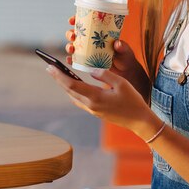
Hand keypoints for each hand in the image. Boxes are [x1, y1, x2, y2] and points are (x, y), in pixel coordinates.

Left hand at [46, 65, 160, 139]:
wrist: (139, 121)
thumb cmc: (133, 101)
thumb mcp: (121, 83)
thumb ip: (104, 74)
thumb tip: (91, 70)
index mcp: (95, 97)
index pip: (72, 84)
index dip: (59, 75)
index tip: (50, 66)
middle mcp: (90, 105)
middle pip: (69, 90)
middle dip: (58, 78)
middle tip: (49, 67)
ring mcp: (92, 110)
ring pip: (73, 96)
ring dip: (65, 85)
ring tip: (60, 74)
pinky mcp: (96, 112)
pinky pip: (79, 101)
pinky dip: (73, 92)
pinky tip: (75, 86)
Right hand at [64, 16, 150, 101]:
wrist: (126, 72)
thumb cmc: (126, 57)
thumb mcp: (126, 50)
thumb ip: (123, 47)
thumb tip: (118, 43)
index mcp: (99, 33)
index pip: (85, 23)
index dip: (76, 19)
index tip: (72, 20)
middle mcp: (91, 41)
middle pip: (75, 34)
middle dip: (70, 33)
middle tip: (73, 36)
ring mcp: (88, 52)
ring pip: (73, 46)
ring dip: (69, 46)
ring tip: (72, 48)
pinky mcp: (87, 63)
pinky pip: (76, 60)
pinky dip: (71, 60)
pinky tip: (70, 60)